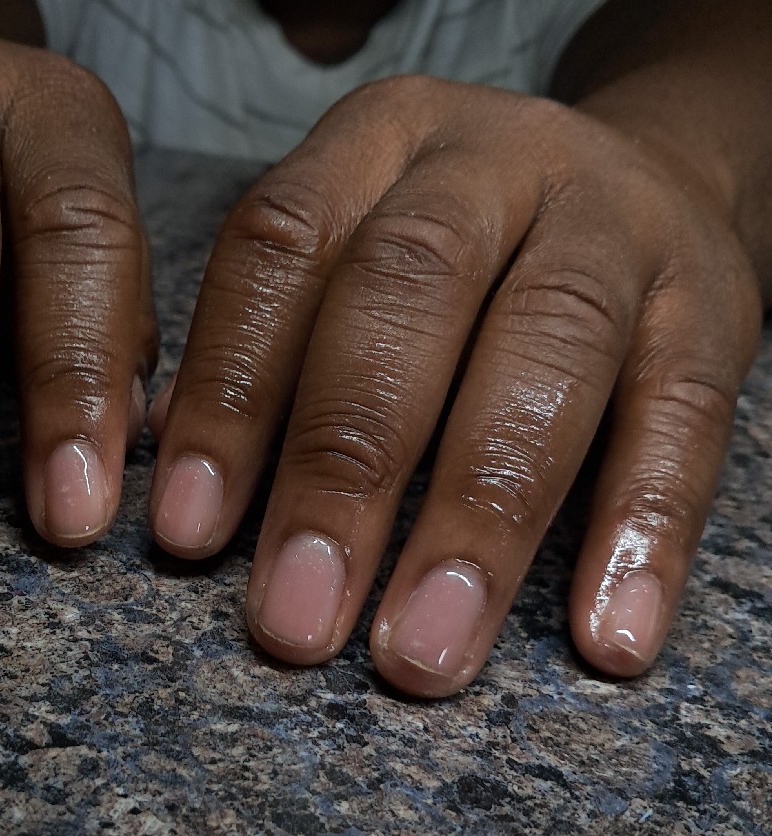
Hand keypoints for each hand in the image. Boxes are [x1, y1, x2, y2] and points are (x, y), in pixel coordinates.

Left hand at [149, 76, 760, 696]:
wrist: (640, 177)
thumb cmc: (459, 250)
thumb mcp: (357, 245)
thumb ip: (271, 337)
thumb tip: (168, 454)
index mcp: (376, 140)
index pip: (282, 248)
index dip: (230, 390)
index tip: (190, 532)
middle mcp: (493, 160)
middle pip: (410, 290)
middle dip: (344, 465)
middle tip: (296, 617)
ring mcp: (616, 220)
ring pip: (550, 353)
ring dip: (479, 518)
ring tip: (423, 649)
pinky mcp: (714, 300)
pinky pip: (684, 415)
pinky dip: (642, 531)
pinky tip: (606, 634)